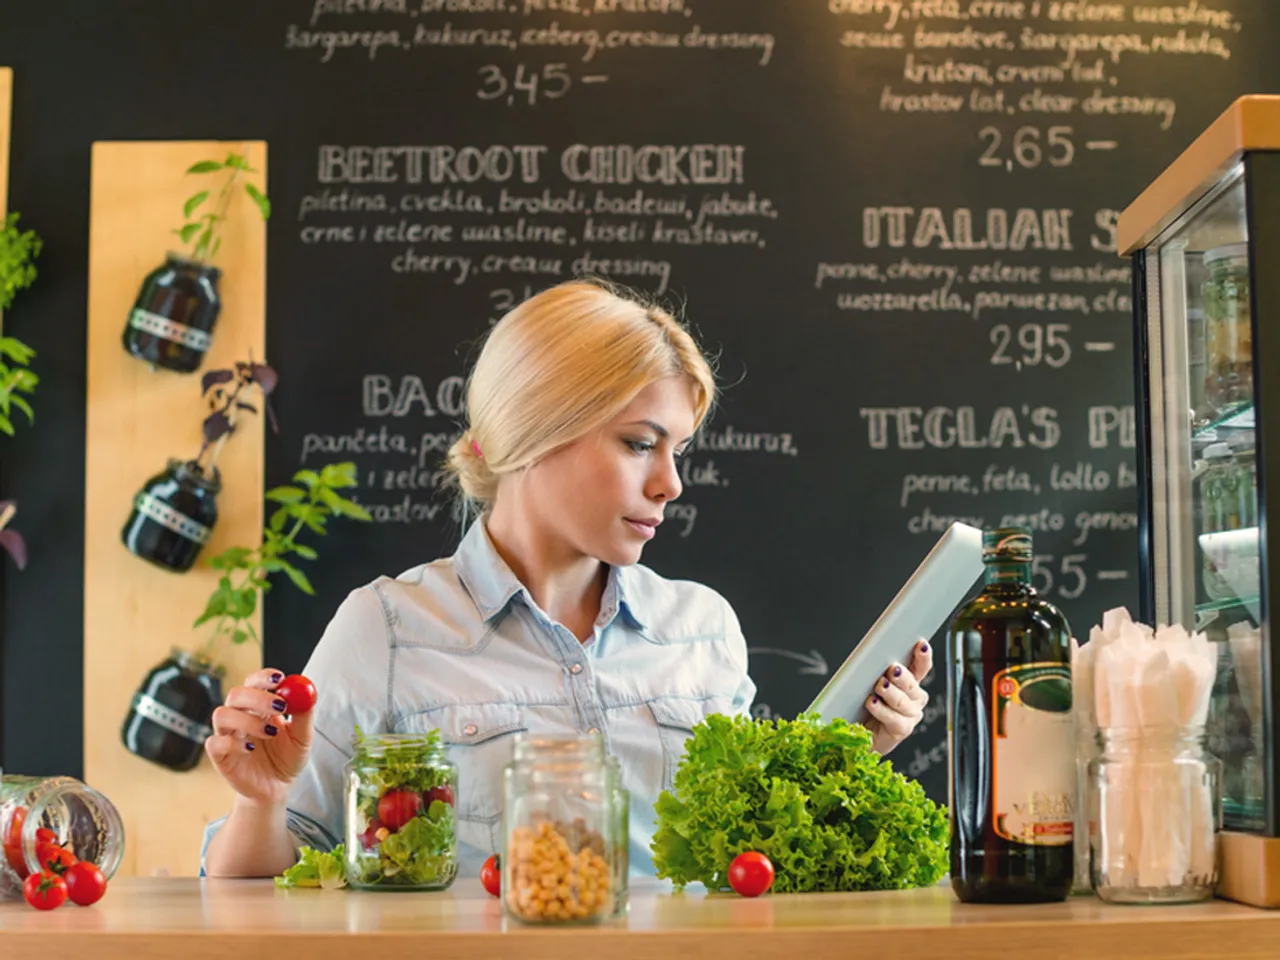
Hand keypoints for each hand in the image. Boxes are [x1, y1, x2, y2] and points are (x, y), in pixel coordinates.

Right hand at [205, 667, 314, 806]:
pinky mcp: (219, 756)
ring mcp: (227, 735)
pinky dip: (231, 743)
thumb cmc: (287, 759)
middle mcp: (239, 715)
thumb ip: (304, 715)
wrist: (277, 788)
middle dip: (258, 696)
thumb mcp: (303, 737)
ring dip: (247, 720)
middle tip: (279, 706)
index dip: (263, 677)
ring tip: (270, 733)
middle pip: (236, 694)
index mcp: (258, 706)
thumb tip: (308, 692)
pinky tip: (250, 749)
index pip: (254, 682)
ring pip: (222, 714)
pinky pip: (214, 743)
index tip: (279, 679)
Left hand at [864, 640, 932, 755]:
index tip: (920, 644)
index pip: (921, 667)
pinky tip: (872, 702)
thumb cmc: (863, 706)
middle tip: (891, 669)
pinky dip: (881, 710)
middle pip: (912, 684)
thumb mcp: (868, 683)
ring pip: (903, 701)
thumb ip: (876, 671)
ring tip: (878, 685)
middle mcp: (914, 698)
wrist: (857, 735)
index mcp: (909, 683)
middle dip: (901, 676)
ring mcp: (910, 715)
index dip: (923, 656)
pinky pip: (894, 719)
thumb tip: (871, 656)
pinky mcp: (901, 730)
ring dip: (890, 692)